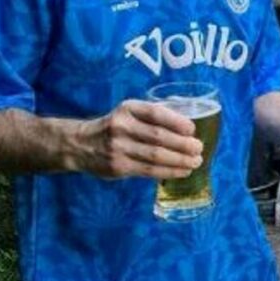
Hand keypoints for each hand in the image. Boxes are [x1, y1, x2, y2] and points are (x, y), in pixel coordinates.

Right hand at [70, 100, 203, 178]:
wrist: (80, 144)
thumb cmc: (116, 126)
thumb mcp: (129, 113)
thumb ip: (152, 117)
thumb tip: (188, 128)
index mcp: (128, 109)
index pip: (155, 113)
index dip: (176, 121)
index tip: (192, 129)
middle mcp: (121, 127)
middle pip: (158, 137)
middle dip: (183, 144)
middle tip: (199, 148)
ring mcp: (118, 148)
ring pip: (156, 156)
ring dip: (180, 160)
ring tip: (196, 162)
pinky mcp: (118, 167)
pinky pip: (149, 170)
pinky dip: (169, 171)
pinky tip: (182, 171)